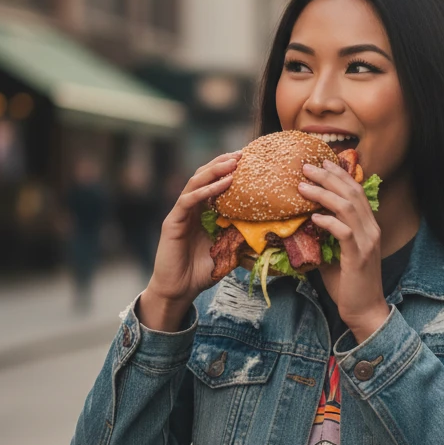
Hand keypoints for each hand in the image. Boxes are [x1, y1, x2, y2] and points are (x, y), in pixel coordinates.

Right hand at [140, 153, 238, 330]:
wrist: (179, 290)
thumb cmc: (202, 272)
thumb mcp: (228, 251)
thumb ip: (242, 239)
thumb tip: (270, 235)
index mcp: (203, 212)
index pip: (215, 183)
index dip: (230, 170)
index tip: (250, 160)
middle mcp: (191, 208)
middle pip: (205, 176)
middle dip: (223, 163)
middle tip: (243, 153)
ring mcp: (180, 213)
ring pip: (195, 182)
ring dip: (215, 171)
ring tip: (233, 162)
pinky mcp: (172, 222)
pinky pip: (189, 200)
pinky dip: (206, 190)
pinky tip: (222, 184)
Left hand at [299, 159, 389, 343]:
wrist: (365, 310)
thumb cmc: (348, 284)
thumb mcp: (336, 254)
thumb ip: (327, 236)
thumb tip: (304, 222)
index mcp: (369, 226)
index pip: (357, 191)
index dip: (340, 174)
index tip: (321, 162)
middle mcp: (371, 229)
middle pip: (352, 193)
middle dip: (328, 176)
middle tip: (306, 166)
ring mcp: (367, 243)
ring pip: (347, 208)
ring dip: (323, 193)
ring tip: (303, 186)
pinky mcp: (358, 257)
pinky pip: (344, 232)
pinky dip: (328, 222)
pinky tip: (313, 217)